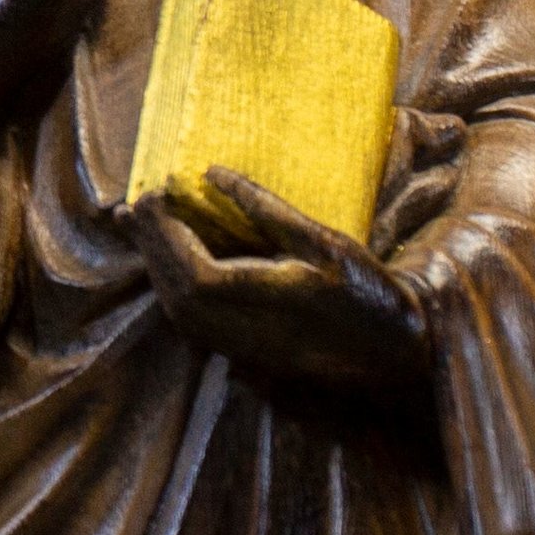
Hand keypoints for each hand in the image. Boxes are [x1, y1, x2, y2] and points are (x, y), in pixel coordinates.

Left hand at [135, 167, 430, 410]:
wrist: (397, 360)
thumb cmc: (370, 295)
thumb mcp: (325, 242)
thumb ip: (266, 210)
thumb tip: (215, 174)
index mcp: (257, 302)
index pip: (186, 268)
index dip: (161, 231)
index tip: (152, 194)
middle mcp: (237, 334)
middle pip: (172, 289)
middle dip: (150, 244)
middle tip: (137, 205)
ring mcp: (237, 352)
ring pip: (177, 309)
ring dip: (158, 266)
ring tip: (147, 226)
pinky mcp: (241, 360)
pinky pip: (193, 322)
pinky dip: (176, 286)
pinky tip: (176, 261)